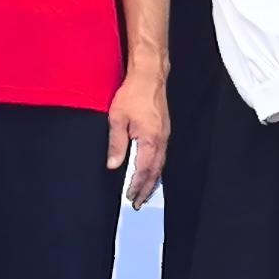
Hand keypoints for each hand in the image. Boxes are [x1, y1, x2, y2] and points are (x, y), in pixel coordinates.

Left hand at [111, 73, 170, 203]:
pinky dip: (156, 168)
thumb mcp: (118, 118)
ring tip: (145, 193)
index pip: (143, 170)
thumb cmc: (134, 93)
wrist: (150, 75)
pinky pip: (162, 155)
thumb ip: (116, 144)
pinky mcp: (164, 129)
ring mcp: (164, 135)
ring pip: (160, 164)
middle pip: (155, 172)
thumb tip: (113, 164)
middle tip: (138, 204)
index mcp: (150, 140)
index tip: (130, 198)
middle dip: (146, 189)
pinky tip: (151, 171)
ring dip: (152, 180)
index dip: (136, 186)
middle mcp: (161, 140)